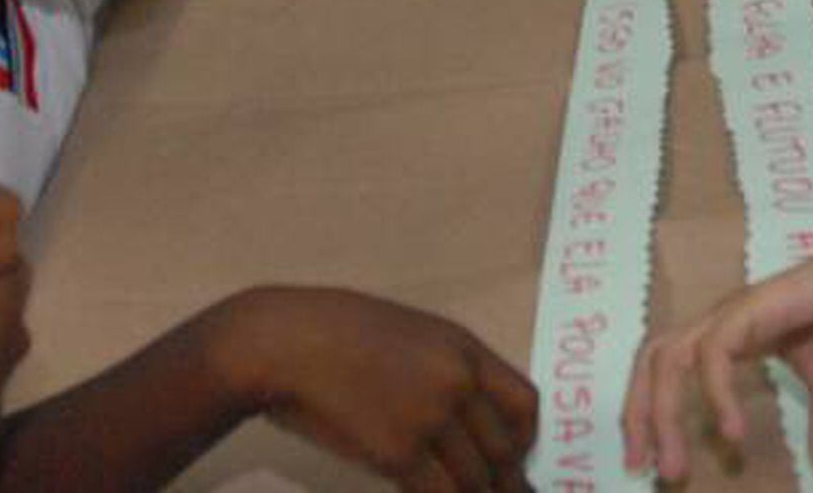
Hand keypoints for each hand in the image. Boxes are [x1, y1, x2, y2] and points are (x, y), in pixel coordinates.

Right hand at [214, 287, 537, 489]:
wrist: (286, 341)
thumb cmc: (335, 335)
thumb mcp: (409, 335)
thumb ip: (444, 372)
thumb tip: (466, 421)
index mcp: (464, 348)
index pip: (525, 404)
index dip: (526, 441)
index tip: (515, 461)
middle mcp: (458, 381)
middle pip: (504, 451)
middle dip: (506, 485)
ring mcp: (431, 417)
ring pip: (475, 481)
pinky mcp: (398, 451)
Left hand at [621, 222, 812, 486]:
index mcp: (732, 338)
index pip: (668, 368)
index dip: (649, 413)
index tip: (654, 465)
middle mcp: (725, 321)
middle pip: (654, 360)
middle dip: (639, 416)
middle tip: (648, 470)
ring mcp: (738, 311)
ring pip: (672, 356)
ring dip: (663, 412)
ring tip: (677, 465)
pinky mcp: (759, 304)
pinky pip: (717, 349)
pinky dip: (715, 392)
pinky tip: (732, 431)